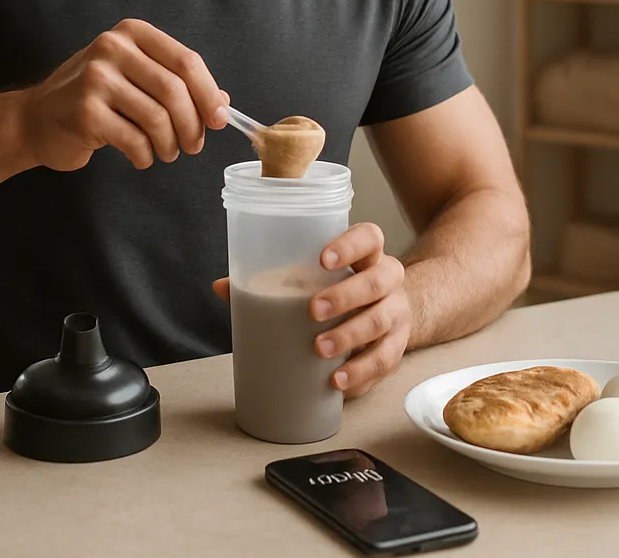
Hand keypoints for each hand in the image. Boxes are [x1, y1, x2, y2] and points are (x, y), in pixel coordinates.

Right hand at [20, 18, 227, 170]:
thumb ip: (176, 83)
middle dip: (193, 125)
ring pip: (158, 118)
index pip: (186, 61)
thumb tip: (222, 103)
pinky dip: (146, 155)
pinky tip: (141, 157)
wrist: (36, 119)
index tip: (219, 119)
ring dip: (170, 144)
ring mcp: (96, 79)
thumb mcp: (135, 78)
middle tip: (193, 145)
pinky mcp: (86, 112)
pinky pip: (135, 140)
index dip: (209, 93)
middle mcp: (113, 48)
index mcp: (132, 33)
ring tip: (165, 152)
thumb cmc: (93, 98)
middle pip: (175, 90)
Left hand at [212, 223, 410, 398]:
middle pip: (377, 281)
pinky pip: (384, 361)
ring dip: (350, 335)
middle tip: (314, 311)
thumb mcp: (315, 280)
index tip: (323, 259)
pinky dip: (360, 373)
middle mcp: (389, 280)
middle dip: (346, 296)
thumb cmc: (341, 292)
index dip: (349, 245)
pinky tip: (338, 381)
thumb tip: (221, 287)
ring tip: (320, 348)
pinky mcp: (397, 348)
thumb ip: (274, 282)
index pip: (369, 237)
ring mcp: (397, 314)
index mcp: (368, 255)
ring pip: (381, 321)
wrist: (387, 317)